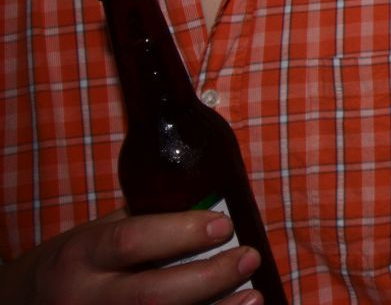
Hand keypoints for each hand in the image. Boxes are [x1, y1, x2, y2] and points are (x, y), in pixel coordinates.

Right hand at [1, 209, 265, 303]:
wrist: (26, 304)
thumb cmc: (78, 263)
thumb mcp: (97, 234)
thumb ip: (147, 223)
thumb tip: (214, 206)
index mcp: (81, 256)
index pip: (132, 241)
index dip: (182, 232)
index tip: (224, 225)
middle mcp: (84, 298)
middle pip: (152, 295)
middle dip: (209, 278)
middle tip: (248, 257)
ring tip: (253, 295)